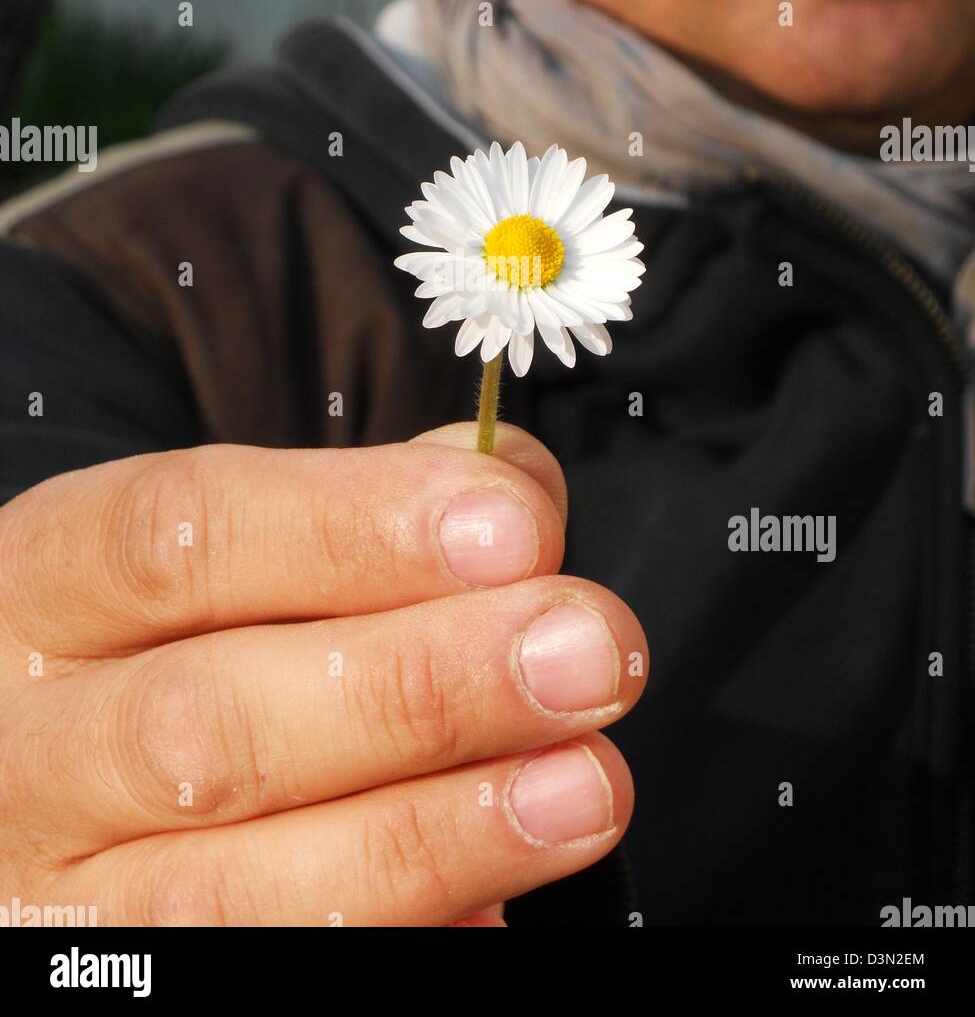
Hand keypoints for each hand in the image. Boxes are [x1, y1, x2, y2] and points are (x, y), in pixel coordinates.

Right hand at [0, 423, 647, 925]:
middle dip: (419, 689)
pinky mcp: (115, 994)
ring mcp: (53, 901)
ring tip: (584, 786)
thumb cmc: (167, 633)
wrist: (44, 770)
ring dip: (433, 836)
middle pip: (205, 727)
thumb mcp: (218, 541)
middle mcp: (25, 750)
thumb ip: (364, 507)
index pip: (179, 536)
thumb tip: (513, 496)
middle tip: (585, 650)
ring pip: (227, 895)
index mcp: (43, 587)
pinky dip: (397, 941)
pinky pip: (255, 979)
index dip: (354, 527)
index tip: (514, 527)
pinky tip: (499, 902)